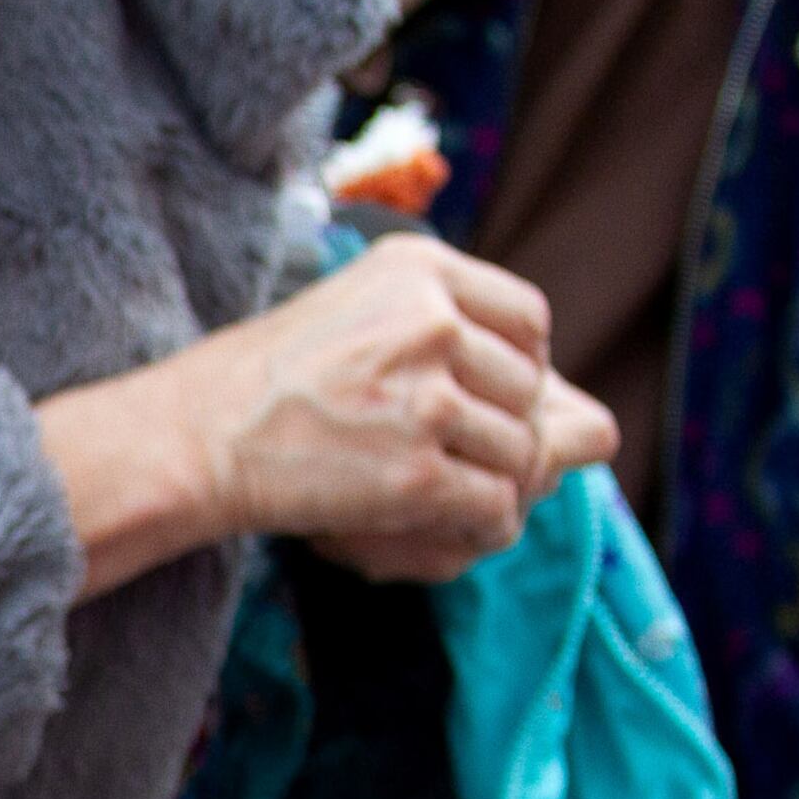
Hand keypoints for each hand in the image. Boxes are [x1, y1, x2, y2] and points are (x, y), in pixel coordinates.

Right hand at [199, 234, 569, 572]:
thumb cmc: (270, 381)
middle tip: (435, 454)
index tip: (463, 395)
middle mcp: (433, 323)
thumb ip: (468, 344)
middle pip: (529, 391)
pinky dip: (476, 528)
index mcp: (421, 270)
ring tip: (430, 490)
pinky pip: (495, 509)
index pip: (528, 321)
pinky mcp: (415, 474)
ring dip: (486, 484)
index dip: (512, 369)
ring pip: (520, 455)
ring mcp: (426, 400)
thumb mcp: (363, 316)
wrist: (192, 437)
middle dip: (497, 430)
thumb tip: (605, 433)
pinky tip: (436, 523)